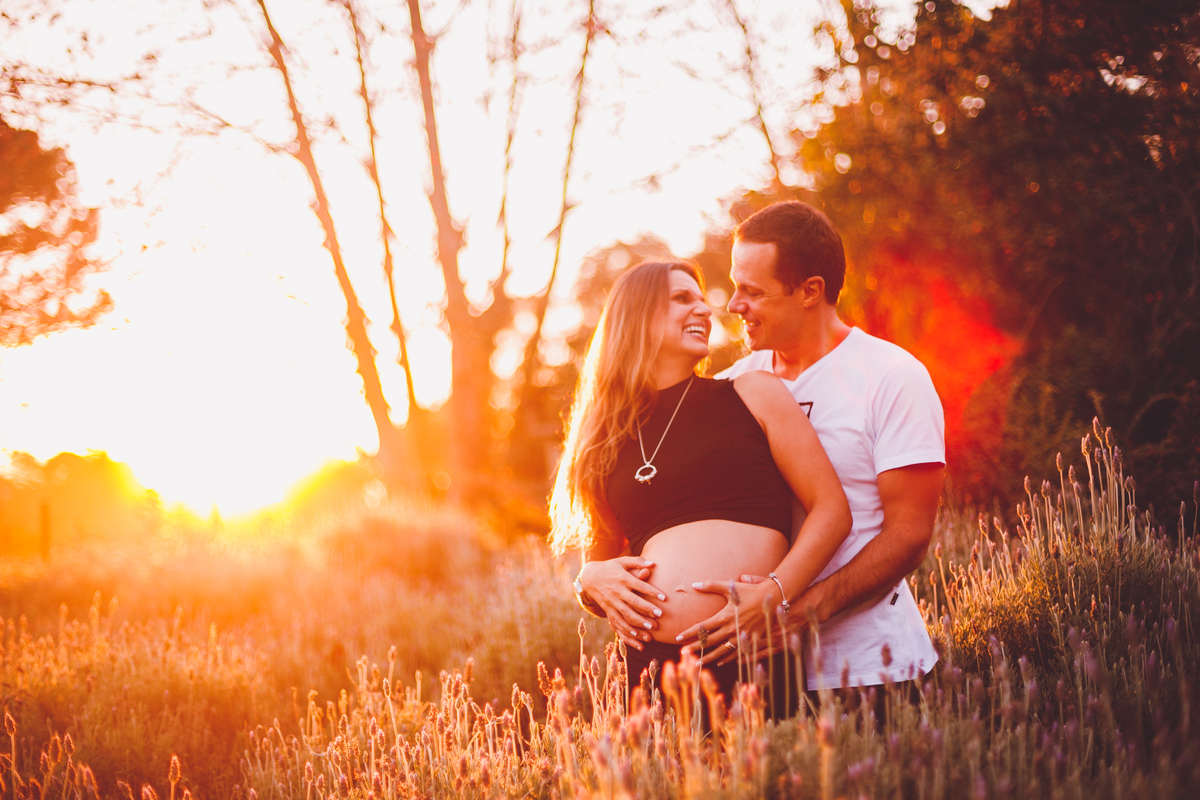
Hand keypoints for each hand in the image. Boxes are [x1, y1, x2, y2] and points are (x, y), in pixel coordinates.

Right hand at [579, 557, 665, 644]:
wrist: (590, 576)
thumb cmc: (610, 568)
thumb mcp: (622, 561)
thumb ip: (638, 562)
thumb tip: (653, 564)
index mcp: (623, 578)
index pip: (639, 585)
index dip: (652, 592)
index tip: (664, 598)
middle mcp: (617, 590)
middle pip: (633, 602)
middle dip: (647, 609)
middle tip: (660, 615)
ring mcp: (611, 601)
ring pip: (626, 614)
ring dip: (638, 622)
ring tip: (651, 629)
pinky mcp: (607, 609)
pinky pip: (616, 621)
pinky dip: (625, 629)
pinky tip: (635, 636)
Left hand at [676, 577, 793, 665]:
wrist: (773, 598)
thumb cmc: (750, 591)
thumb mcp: (730, 587)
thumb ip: (710, 585)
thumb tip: (694, 584)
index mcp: (724, 616)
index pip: (702, 627)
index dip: (689, 633)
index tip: (678, 638)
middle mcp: (731, 628)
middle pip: (709, 641)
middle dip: (695, 648)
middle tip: (683, 654)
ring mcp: (741, 636)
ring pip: (721, 651)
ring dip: (708, 657)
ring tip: (697, 664)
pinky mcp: (751, 641)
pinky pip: (737, 653)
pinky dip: (727, 659)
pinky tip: (719, 662)